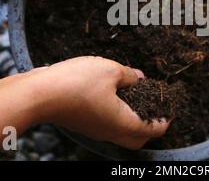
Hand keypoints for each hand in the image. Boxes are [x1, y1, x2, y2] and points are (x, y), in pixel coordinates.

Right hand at [34, 56, 168, 149]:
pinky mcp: (82, 122)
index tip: (169, 112)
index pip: (151, 131)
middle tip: (155, 110)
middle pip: (136, 138)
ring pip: (120, 132)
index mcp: (122, 123)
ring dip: (132, 119)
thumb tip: (139, 79)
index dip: (163, 122)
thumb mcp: (111, 70)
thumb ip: (130, 75)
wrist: (38, 94)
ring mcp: (94, 129)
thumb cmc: (77, 82)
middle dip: (149, 127)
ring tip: (137, 98)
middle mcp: (109, 132)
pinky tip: (114, 93)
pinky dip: (116, 113)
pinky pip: (106, 123)